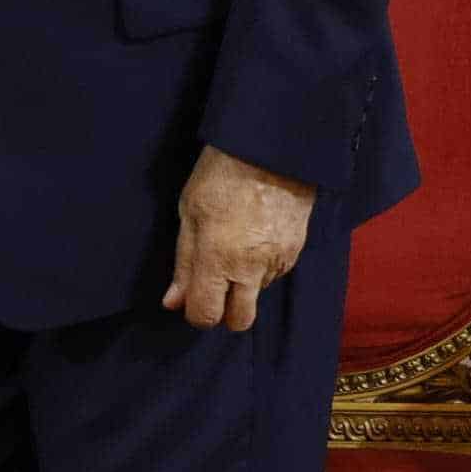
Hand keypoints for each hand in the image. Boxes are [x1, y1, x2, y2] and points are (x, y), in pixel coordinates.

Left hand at [164, 145, 315, 331]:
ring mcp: (278, 261)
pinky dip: (261, 268)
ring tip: (234, 248)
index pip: (206, 315)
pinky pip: (274, 274)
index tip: (190, 298)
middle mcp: (252, 269)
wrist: (273, 150)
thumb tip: (173, 301)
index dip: (195, 313)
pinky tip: (253, 239)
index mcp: (218, 259)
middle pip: (240, 321)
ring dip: (243, 285)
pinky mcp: (297, 251)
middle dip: (224, 313)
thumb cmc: (221, 175)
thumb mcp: (189, 213)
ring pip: (258, 296)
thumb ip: (184, 263)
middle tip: (212, 287)